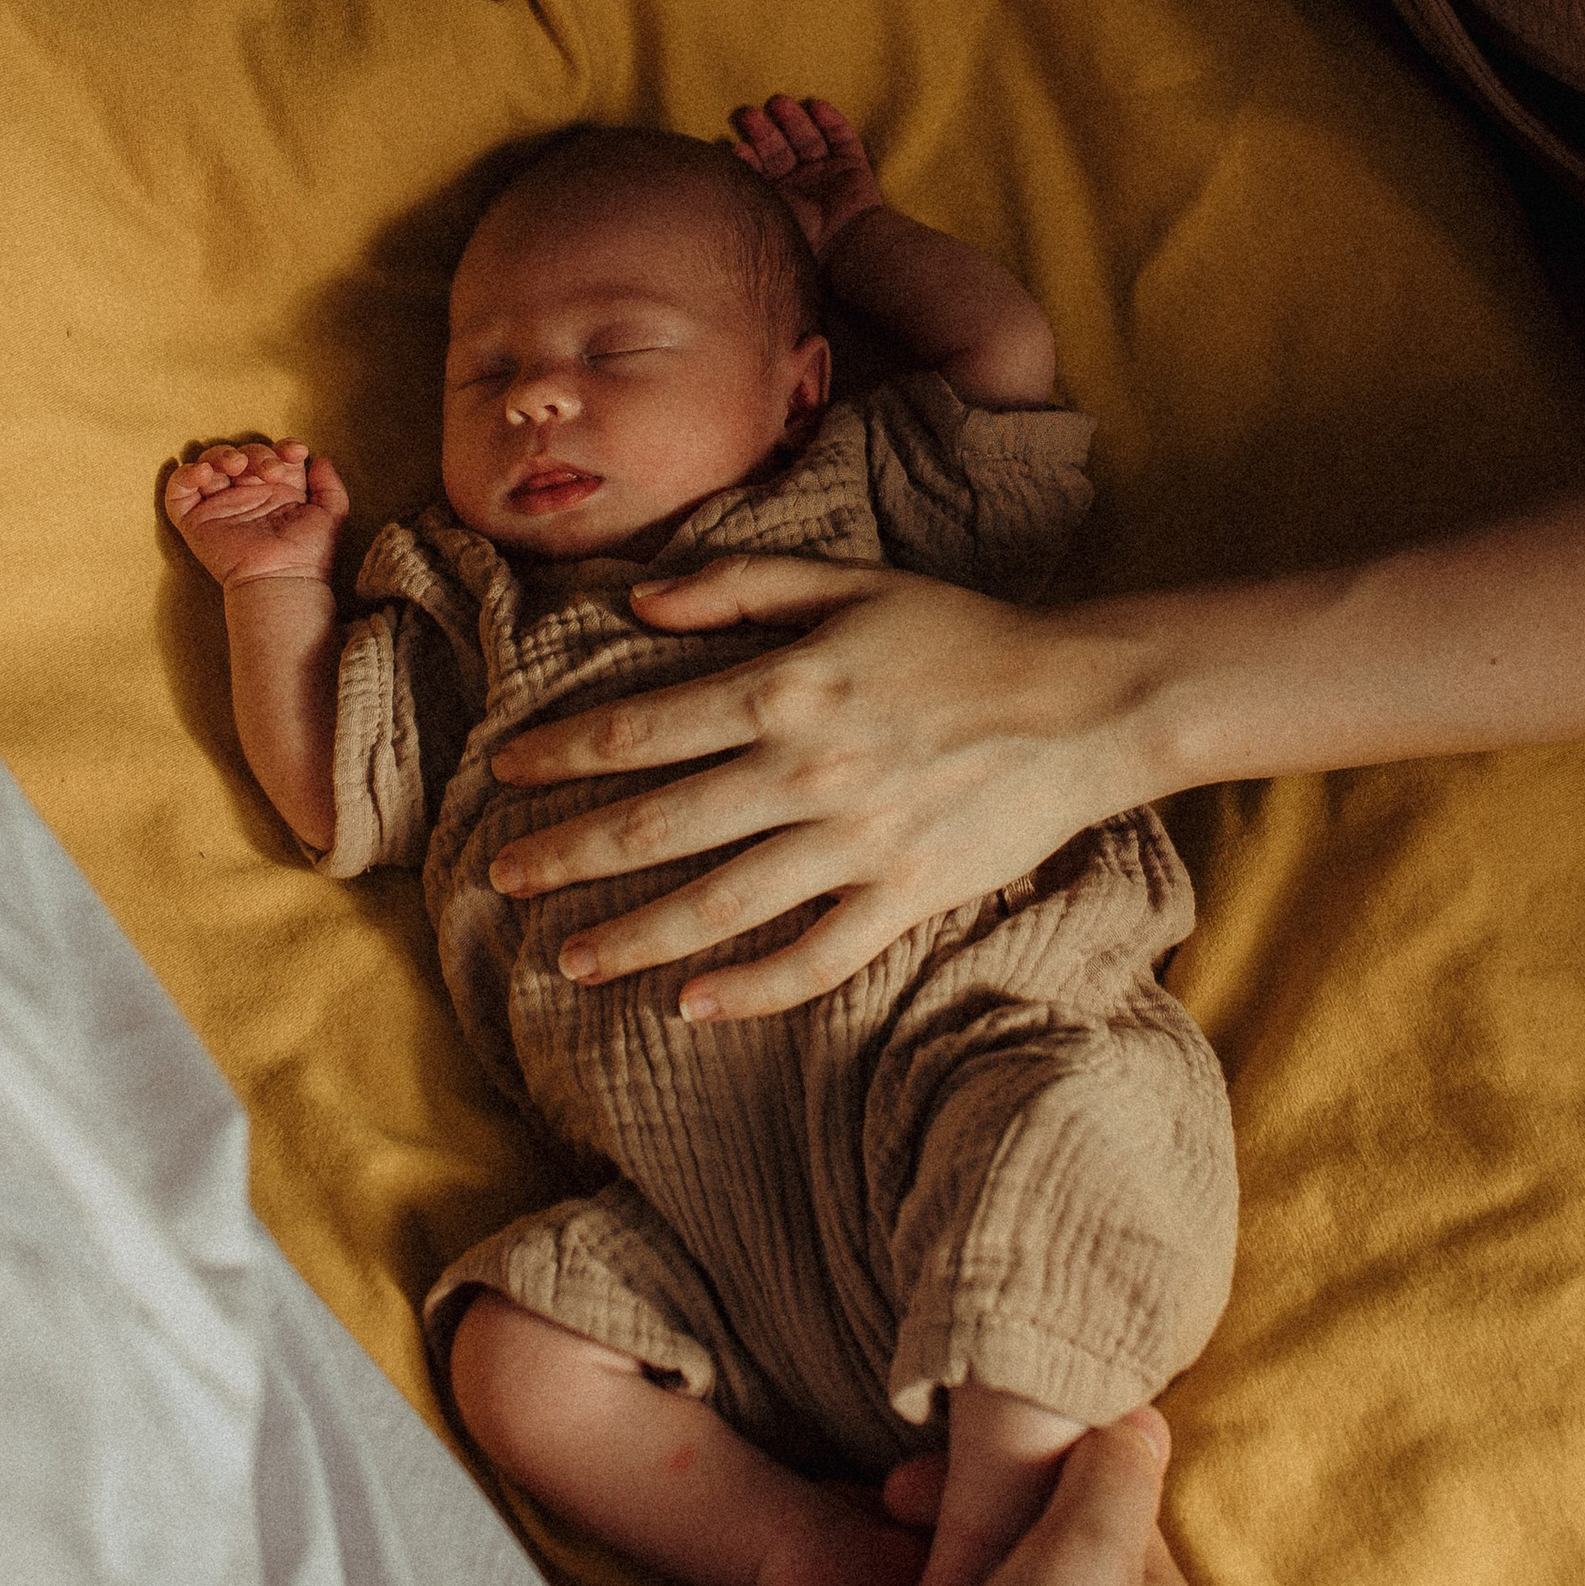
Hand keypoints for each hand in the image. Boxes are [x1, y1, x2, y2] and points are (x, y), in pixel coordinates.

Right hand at [163, 439, 348, 587]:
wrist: (282, 579)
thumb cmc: (309, 555)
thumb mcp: (332, 515)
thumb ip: (330, 485)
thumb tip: (319, 459)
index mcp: (278, 493)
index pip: (273, 456)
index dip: (283, 447)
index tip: (297, 452)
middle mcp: (248, 496)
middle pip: (242, 455)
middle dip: (256, 453)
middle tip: (269, 471)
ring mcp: (220, 507)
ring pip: (210, 464)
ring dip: (222, 455)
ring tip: (237, 466)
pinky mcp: (195, 521)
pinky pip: (178, 491)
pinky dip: (186, 474)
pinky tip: (205, 473)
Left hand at [488, 562, 1135, 1013]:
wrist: (1081, 701)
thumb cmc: (960, 632)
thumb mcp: (848, 580)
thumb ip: (738, 583)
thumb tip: (638, 600)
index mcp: (785, 686)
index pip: (641, 729)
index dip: (563, 753)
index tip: (506, 772)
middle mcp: (808, 769)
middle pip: (658, 825)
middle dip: (569, 853)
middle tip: (503, 877)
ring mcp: (857, 841)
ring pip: (718, 903)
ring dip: (633, 935)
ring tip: (569, 959)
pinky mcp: (906, 896)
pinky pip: (813, 957)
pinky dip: (748, 987)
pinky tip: (689, 1005)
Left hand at [733, 94, 886, 258]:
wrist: (842, 249)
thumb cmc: (797, 238)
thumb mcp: (762, 216)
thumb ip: (742, 193)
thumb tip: (709, 171)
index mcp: (775, 199)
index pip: (757, 168)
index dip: (747, 156)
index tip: (738, 148)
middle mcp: (799, 184)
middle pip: (779, 150)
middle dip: (765, 133)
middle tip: (749, 116)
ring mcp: (826, 175)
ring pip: (808, 139)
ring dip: (794, 121)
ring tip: (780, 104)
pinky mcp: (852, 168)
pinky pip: (843, 139)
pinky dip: (832, 122)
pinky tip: (818, 105)